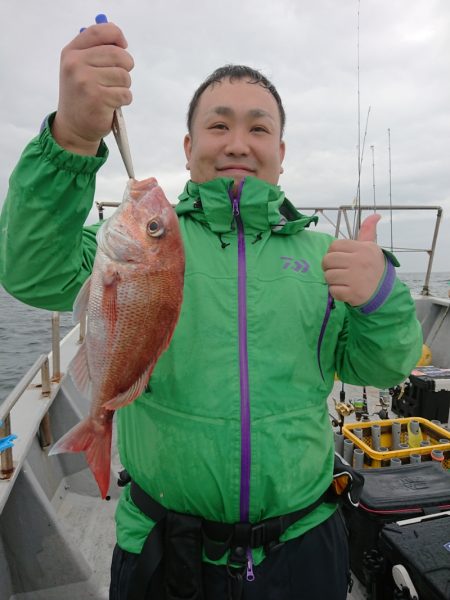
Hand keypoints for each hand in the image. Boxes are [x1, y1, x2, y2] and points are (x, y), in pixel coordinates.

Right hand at [52, 22, 133, 154]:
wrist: (73, 128)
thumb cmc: (82, 97)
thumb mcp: (80, 69)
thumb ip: (96, 52)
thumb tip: (120, 41)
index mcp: (72, 53)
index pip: (99, 32)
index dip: (116, 36)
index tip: (123, 46)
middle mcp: (76, 64)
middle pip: (118, 54)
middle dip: (126, 66)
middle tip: (120, 78)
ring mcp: (86, 81)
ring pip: (124, 76)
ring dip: (124, 87)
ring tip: (113, 93)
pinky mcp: (98, 98)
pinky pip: (125, 94)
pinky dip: (124, 100)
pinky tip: (113, 104)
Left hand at [322, 214, 384, 305]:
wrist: (384, 291)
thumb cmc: (373, 266)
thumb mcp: (371, 247)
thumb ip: (368, 231)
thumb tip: (375, 215)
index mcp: (362, 249)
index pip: (334, 246)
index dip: (332, 253)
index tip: (339, 259)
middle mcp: (359, 262)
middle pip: (327, 260)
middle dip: (328, 267)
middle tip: (337, 270)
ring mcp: (356, 278)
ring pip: (328, 276)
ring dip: (332, 280)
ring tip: (342, 280)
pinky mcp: (353, 293)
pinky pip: (333, 290)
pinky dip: (336, 292)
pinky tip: (345, 290)